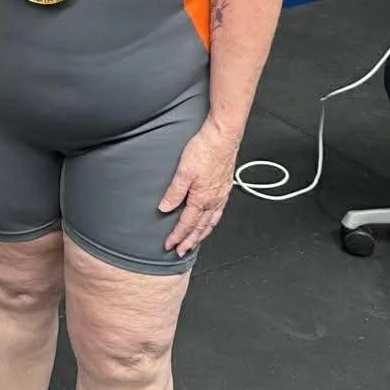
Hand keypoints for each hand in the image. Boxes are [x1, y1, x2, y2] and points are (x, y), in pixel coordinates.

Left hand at [158, 119, 237, 255]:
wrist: (223, 137)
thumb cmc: (204, 150)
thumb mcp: (183, 171)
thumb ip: (174, 192)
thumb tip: (165, 208)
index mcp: (202, 199)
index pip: (187, 224)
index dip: (177, 236)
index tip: (169, 245)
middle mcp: (213, 201)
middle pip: (200, 228)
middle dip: (190, 241)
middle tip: (181, 251)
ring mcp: (221, 196)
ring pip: (211, 222)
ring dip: (202, 234)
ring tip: (194, 242)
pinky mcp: (224, 188)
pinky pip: (218, 212)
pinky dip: (213, 222)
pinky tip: (210, 221)